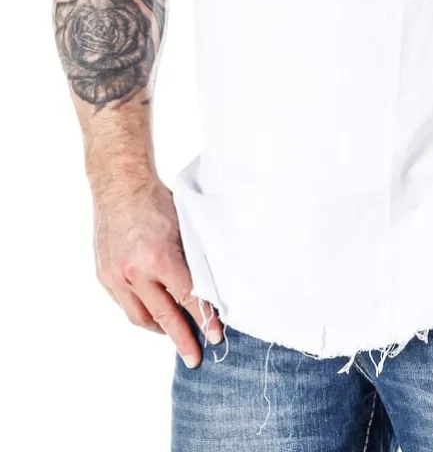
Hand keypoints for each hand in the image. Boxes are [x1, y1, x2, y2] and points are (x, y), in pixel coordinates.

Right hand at [92, 174, 222, 366]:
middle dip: (182, 339)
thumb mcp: (184, 227)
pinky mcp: (103, 276)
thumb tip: (213, 288)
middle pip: (163, 316)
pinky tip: (154, 314)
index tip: (216, 336)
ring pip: (140, 317)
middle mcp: (134, 272)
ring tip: (176, 335)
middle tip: (195, 359)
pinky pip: (125, 305)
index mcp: (158, 257)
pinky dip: (141, 312)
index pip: (187, 298)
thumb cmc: (157, 202)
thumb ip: (193, 259)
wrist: (119, 185)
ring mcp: (115, 277)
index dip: (203, 319)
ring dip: (159, 329)